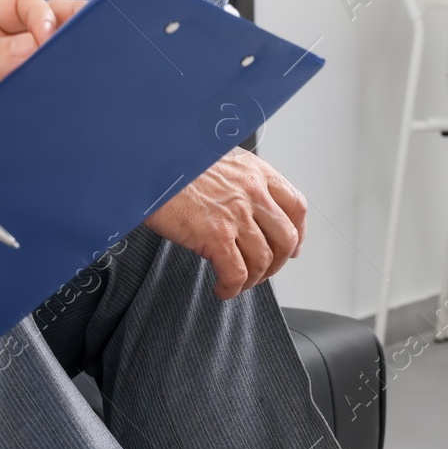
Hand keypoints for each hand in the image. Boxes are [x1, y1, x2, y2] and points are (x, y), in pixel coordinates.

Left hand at [0, 0, 84, 132]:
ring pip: (50, 60)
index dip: (39, 13)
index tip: (44, 35)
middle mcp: (1, 48)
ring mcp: (11, 78)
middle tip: (89, 37)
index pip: (22, 4)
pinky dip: (62, 91)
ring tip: (89, 64)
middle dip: (70, 24)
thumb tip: (30, 44)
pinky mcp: (17, 107)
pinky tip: (74, 95)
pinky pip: (46, 95)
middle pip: (46, 25)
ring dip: (70, 59)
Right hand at [144, 148, 306, 299]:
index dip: (298, 233)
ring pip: (263, 261)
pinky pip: (236, 274)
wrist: (148, 166)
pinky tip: (222, 289)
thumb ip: (240, 181)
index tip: (293, 247)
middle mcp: (251, 192)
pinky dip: (232, 288)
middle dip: (278, 263)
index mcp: (255, 172)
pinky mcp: (215, 236)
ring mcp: (235, 215)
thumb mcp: (218, 159)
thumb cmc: (176, 165)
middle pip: (286, 238)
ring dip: (254, 280)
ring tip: (238, 282)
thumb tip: (250, 208)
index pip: (296, 206)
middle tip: (264, 271)